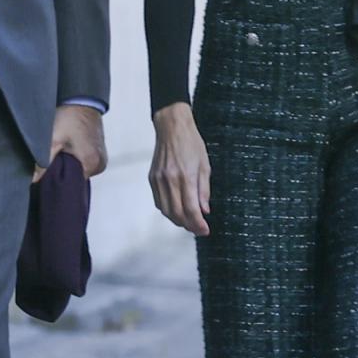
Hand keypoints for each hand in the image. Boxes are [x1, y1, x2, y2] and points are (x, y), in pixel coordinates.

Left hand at [33, 104, 106, 183]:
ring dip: (71, 162)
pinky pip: (86, 160)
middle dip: (64, 170)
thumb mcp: (53, 139)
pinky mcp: (99, 150)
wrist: (82, 98)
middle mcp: (100, 162)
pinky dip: (77, 157)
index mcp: (91, 163)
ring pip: (81, 168)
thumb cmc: (71, 116)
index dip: (59, 178)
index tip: (50, 171)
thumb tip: (33, 178)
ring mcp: (101, 156)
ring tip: (62, 150)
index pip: (72, 183)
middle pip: (77, 176)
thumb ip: (42, 162)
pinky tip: (69, 147)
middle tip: (55, 157)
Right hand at [148, 102, 210, 235]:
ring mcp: (158, 180)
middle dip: (189, 225)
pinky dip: (167, 210)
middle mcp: (170, 180)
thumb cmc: (191, 143)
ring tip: (189, 222)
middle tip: (198, 229)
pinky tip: (176, 210)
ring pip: (166, 210)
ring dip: (177, 220)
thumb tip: (204, 211)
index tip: (205, 230)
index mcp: (185, 176)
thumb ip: (204, 190)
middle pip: (177, 214)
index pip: (191, 209)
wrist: (172, 127)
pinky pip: (158, 202)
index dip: (198, 224)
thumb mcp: (205, 165)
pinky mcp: (152, 178)